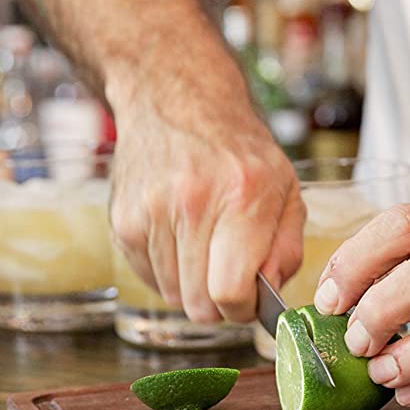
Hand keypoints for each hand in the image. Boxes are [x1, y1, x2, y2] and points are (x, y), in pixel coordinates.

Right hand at [109, 90, 303, 323]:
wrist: (177, 100)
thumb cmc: (237, 149)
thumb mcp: (285, 189)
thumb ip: (286, 248)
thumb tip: (269, 296)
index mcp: (242, 197)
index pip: (231, 292)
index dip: (242, 310)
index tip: (248, 301)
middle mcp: (192, 203)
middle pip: (199, 304)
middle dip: (218, 304)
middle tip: (228, 278)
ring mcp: (151, 212)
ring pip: (173, 296)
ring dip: (192, 286)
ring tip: (204, 247)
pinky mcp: (123, 220)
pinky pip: (148, 278)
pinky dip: (167, 271)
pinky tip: (180, 238)